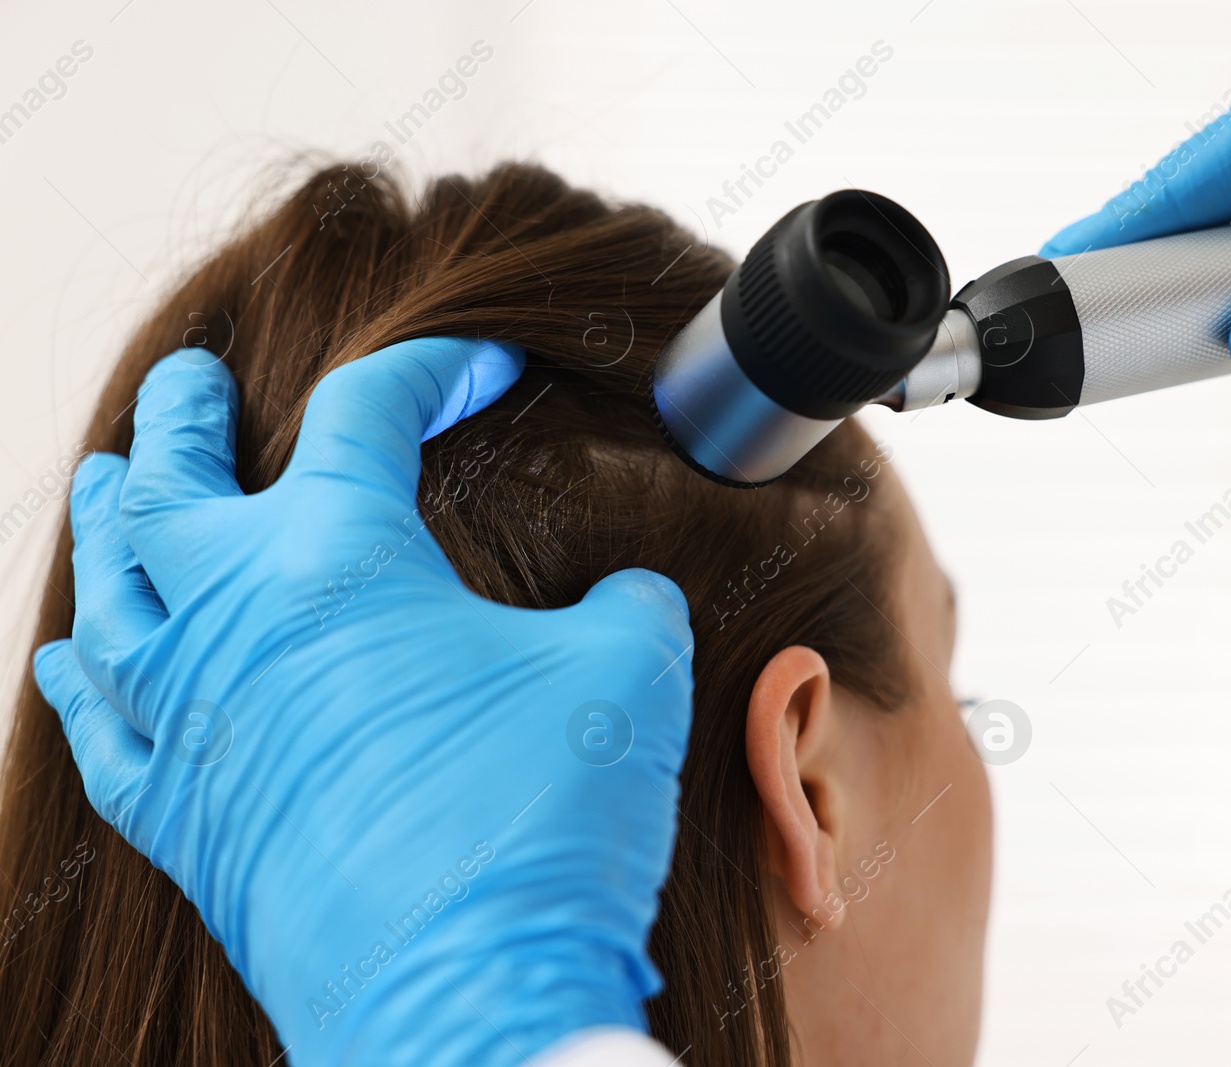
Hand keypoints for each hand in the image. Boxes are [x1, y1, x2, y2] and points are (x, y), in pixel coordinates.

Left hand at [32, 339, 695, 1064]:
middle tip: (195, 378)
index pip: (366, 410)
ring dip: (115, 524)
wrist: (469, 998)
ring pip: (112, 591)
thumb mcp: (629, 671)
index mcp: (339, 560)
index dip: (433, 368)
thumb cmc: (540, 820)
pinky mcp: (177, 818)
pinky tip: (77, 657)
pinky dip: (83, 679)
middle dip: (187, 416)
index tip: (482, 367)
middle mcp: (235, 623)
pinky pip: (96, 726)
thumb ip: (626, 601)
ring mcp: (188, 722)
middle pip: (176, 482)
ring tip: (116, 483)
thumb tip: (621, 597)